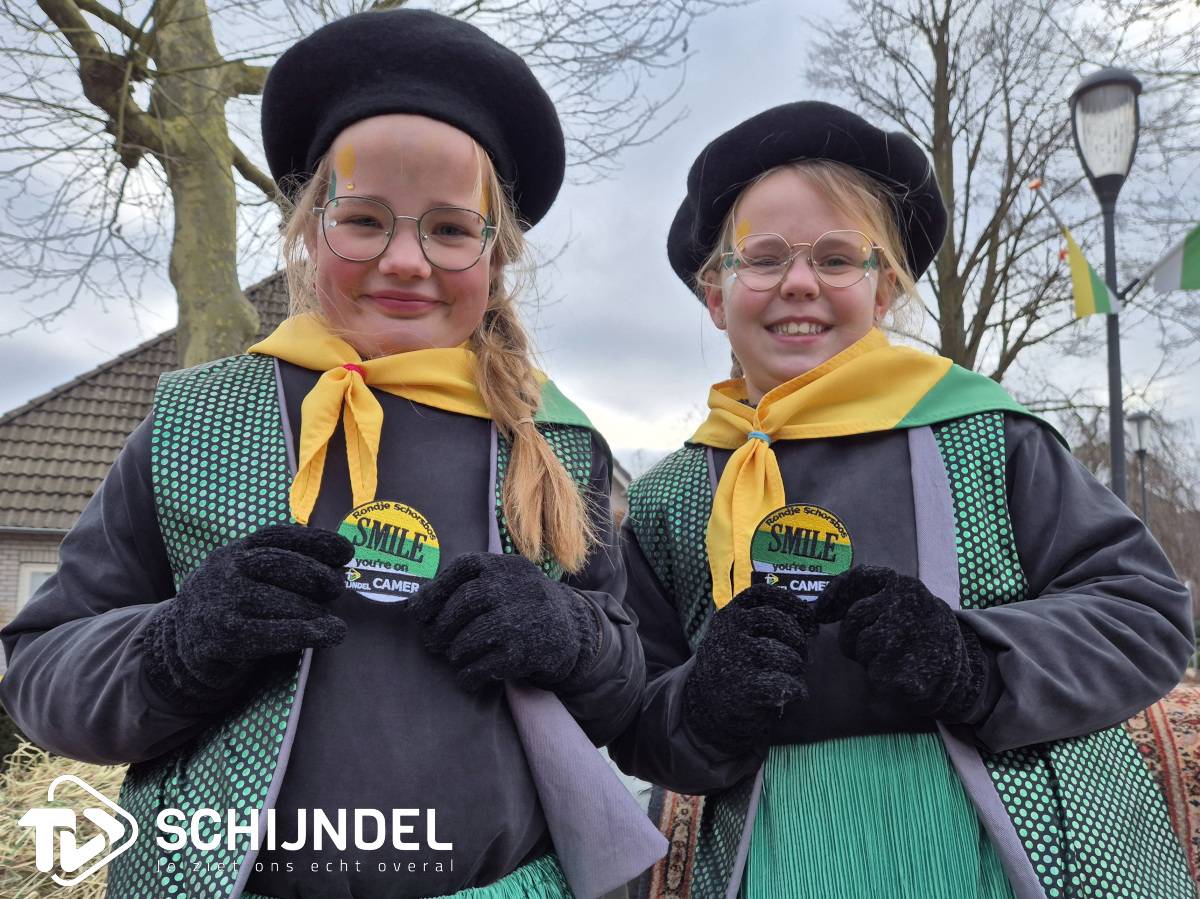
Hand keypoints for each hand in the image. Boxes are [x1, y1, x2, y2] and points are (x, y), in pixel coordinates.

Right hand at [143, 524, 351, 705]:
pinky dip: (306, 634)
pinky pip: (271, 633)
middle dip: (317, 575)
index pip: (280, 537)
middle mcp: (228, 569)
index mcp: (238, 549)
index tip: (347, 552)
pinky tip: (329, 634)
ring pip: (279, 601)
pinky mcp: (223, 636)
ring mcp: (223, 601)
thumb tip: (339, 568)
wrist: (182, 642)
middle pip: (281, 564)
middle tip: (338, 588)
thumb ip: (282, 564)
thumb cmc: (231, 603)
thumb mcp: (247, 573)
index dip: (317, 541)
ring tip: (332, 620)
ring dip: (314, 611)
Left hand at [408, 552, 599, 691]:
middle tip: (432, 643)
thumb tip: (416, 601)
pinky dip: (468, 675)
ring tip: (455, 656)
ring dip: (455, 653)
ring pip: (468, 639)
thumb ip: (468, 585)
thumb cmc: (523, 604)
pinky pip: (481, 666)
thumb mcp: (505, 581)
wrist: (572, 630)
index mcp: (506, 565)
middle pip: (462, 605)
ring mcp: (521, 618)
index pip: (462, 568)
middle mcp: (514, 587)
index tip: (417, 612)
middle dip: (440, 628)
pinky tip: (468, 677)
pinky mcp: (524, 651)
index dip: (434, 591)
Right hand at [682, 584, 815, 754]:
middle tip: (802, 656)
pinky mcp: (741, 687)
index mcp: (730, 613)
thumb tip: (813, 624)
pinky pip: (783, 683)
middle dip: (797, 638)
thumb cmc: (733, 665)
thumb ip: (767, 624)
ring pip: (784, 654)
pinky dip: (796, 689)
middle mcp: (729, 629)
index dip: (792, 603)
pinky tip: (797, 694)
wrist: (702, 705)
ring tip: (793, 676)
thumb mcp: (740, 636)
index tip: (809, 621)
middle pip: (776, 620)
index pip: (763, 594)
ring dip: (796, 666)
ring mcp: (733, 657)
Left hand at [814, 565, 988, 721]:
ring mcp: (906, 641)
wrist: (965, 674)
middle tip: (878, 644)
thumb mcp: (906, 603)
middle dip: (855, 636)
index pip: (859, 578)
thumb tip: (820, 608)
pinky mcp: (905, 675)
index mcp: (905, 586)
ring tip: (896, 658)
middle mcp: (906, 606)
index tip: (821, 611)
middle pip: (853, 620)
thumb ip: (871, 596)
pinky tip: (902, 676)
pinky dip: (882, 679)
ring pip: (860, 648)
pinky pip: (874, 674)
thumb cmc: (923, 634)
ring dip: (869, 658)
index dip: (835, 594)